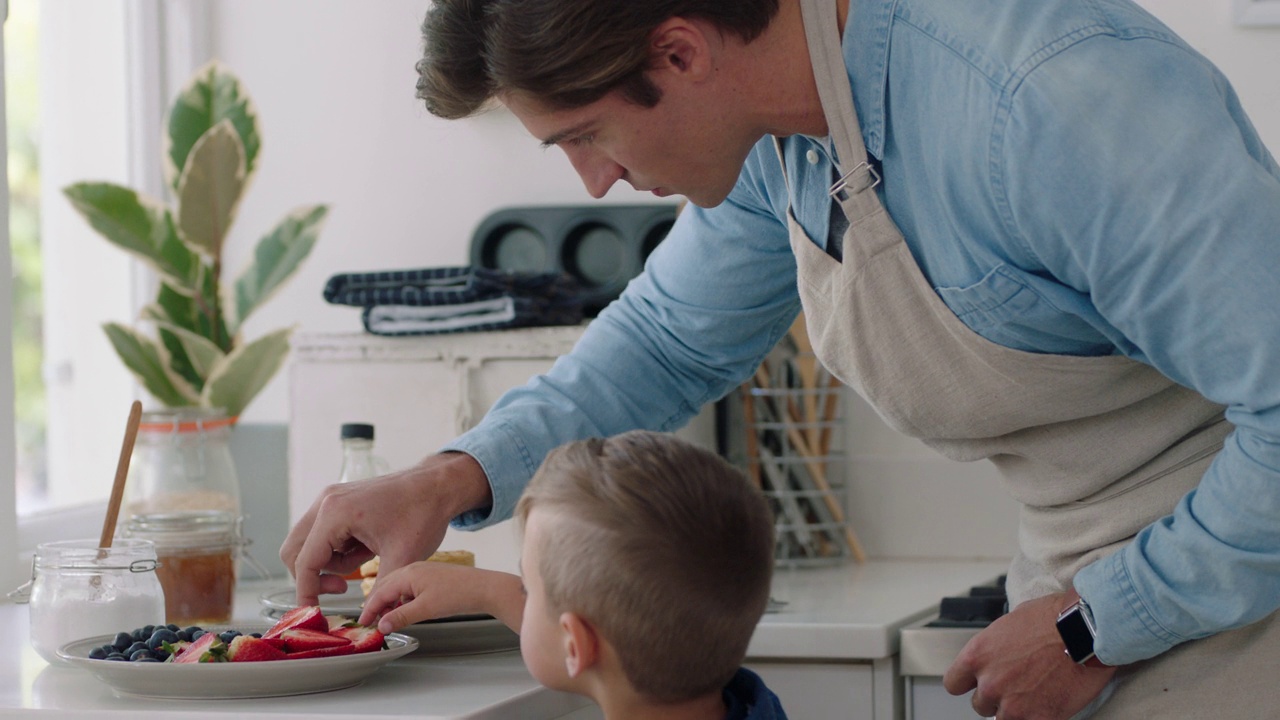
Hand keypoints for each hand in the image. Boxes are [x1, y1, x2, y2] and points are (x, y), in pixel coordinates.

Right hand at [280, 451, 492, 606]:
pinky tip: (366, 549)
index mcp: (335, 513)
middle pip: (294, 551)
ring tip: (366, 560)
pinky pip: (323, 534)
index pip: (305, 562)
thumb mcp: (402, 559)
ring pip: (308, 544)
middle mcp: (326, 503)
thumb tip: (367, 620)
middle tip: (343, 588)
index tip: (314, 614)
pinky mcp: (339, 502)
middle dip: (313, 577)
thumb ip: (379, 592)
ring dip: (330, 562)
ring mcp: (330, 500)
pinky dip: (338, 549)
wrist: (437, 485)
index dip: (307, 593)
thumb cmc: (422, 514)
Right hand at [359, 562, 524, 633]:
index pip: (379, 592)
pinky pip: (408, 587)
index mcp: (407, 573)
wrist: (484, 588)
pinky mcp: (431, 576)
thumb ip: (400, 616)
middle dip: (377, 604)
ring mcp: (423, 571)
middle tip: (372, 622)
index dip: (369, 609)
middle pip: (385, 586)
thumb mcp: (425, 609)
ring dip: (390, 602)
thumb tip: (381, 625)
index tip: (363, 622)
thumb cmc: (458, 594)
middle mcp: (413, 568)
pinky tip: (406, 609)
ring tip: (388, 619)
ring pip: (397, 586)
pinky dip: (402, 598)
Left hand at [943, 591, 1116, 718]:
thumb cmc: (1053, 619)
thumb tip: (997, 654)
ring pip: (1002, 719)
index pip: (953, 684)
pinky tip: (1047, 704)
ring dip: (1015, 711)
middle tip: (1016, 686)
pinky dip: (1037, 717)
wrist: (1085, 631)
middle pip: (980, 704)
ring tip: (1033, 695)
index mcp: (977, 655)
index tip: (977, 683)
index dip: (967, 684)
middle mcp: (990, 683)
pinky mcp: (1039, 718)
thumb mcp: (1009, 624)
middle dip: (996, 697)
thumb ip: (995, 647)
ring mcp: (1013, 704)